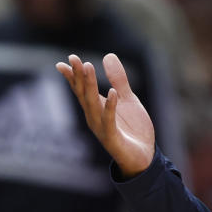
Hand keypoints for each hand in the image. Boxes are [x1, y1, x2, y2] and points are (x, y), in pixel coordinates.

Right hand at [55, 53, 154, 177]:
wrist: (144, 156)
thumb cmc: (132, 129)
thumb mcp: (128, 99)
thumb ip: (119, 79)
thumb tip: (108, 55)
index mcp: (96, 108)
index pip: (81, 89)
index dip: (74, 75)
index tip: (67, 60)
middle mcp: (94, 117)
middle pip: (84, 93)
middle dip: (78, 76)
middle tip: (74, 58)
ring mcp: (102, 127)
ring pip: (93, 104)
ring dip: (89, 85)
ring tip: (88, 66)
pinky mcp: (113, 138)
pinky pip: (109, 120)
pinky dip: (110, 106)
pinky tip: (111, 92)